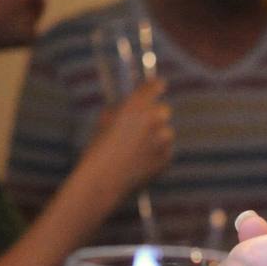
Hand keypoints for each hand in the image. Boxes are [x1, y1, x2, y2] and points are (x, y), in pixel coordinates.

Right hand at [83, 79, 173, 195]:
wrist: (103, 180)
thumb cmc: (98, 150)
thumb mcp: (105, 121)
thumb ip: (123, 109)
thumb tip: (132, 104)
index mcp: (135, 106)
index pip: (155, 86)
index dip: (156, 86)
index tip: (159, 85)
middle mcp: (153, 119)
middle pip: (164, 110)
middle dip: (154, 116)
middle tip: (141, 126)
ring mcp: (163, 139)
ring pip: (165, 132)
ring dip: (156, 137)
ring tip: (134, 150)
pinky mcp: (167, 157)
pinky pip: (165, 151)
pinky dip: (156, 154)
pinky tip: (138, 162)